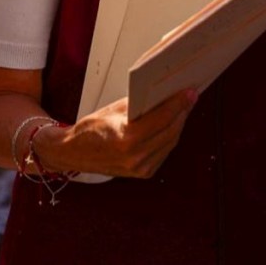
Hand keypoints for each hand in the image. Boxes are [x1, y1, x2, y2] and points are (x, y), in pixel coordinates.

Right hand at [36, 91, 196, 178]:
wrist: (74, 153)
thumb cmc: (91, 129)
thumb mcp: (115, 109)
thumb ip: (141, 104)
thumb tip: (164, 94)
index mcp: (127, 139)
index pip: (163, 118)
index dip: (179, 103)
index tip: (189, 92)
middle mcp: (135, 157)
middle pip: (171, 131)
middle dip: (182, 112)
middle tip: (190, 96)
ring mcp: (140, 169)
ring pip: (170, 142)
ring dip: (179, 123)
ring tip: (184, 107)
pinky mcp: (143, 174)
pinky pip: (164, 152)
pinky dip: (170, 136)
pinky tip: (173, 123)